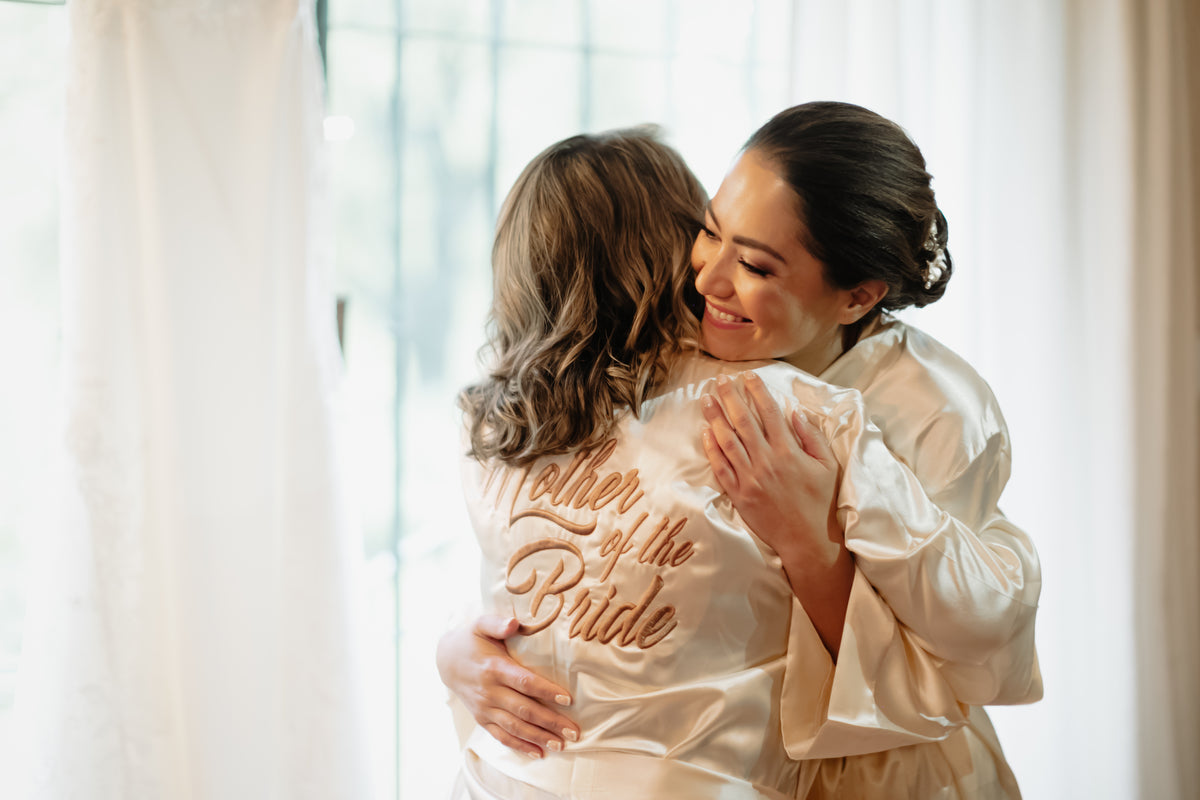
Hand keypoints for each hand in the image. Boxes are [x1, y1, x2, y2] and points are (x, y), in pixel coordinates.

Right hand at [435, 614, 579, 757]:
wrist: (446, 660)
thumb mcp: (480, 624)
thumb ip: (497, 623)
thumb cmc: (471, 640)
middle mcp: (489, 691)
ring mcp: (485, 708)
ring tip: (561, 744)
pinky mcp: (482, 718)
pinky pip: (501, 736)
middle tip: (574, 731)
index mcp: (494, 668)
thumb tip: (514, 623)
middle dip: (550, 721)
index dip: (546, 691)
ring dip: (538, 737)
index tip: (567, 699)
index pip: (524, 682)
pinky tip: (538, 753)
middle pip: (524, 709)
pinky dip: (519, 746)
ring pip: (515, 727)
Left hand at [700, 372, 841, 561]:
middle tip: (720, 380)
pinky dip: (712, 448)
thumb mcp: (827, 466)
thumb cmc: (821, 502)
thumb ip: (812, 437)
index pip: (769, 412)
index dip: (757, 391)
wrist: (807, 539)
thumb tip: (795, 412)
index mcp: (789, 451)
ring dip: (715, 417)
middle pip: (743, 421)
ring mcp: (750, 477)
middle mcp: (766, 461)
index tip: (748, 376)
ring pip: (727, 440)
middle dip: (731, 397)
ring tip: (706, 399)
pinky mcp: (739, 494)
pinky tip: (706, 432)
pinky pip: (721, 467)